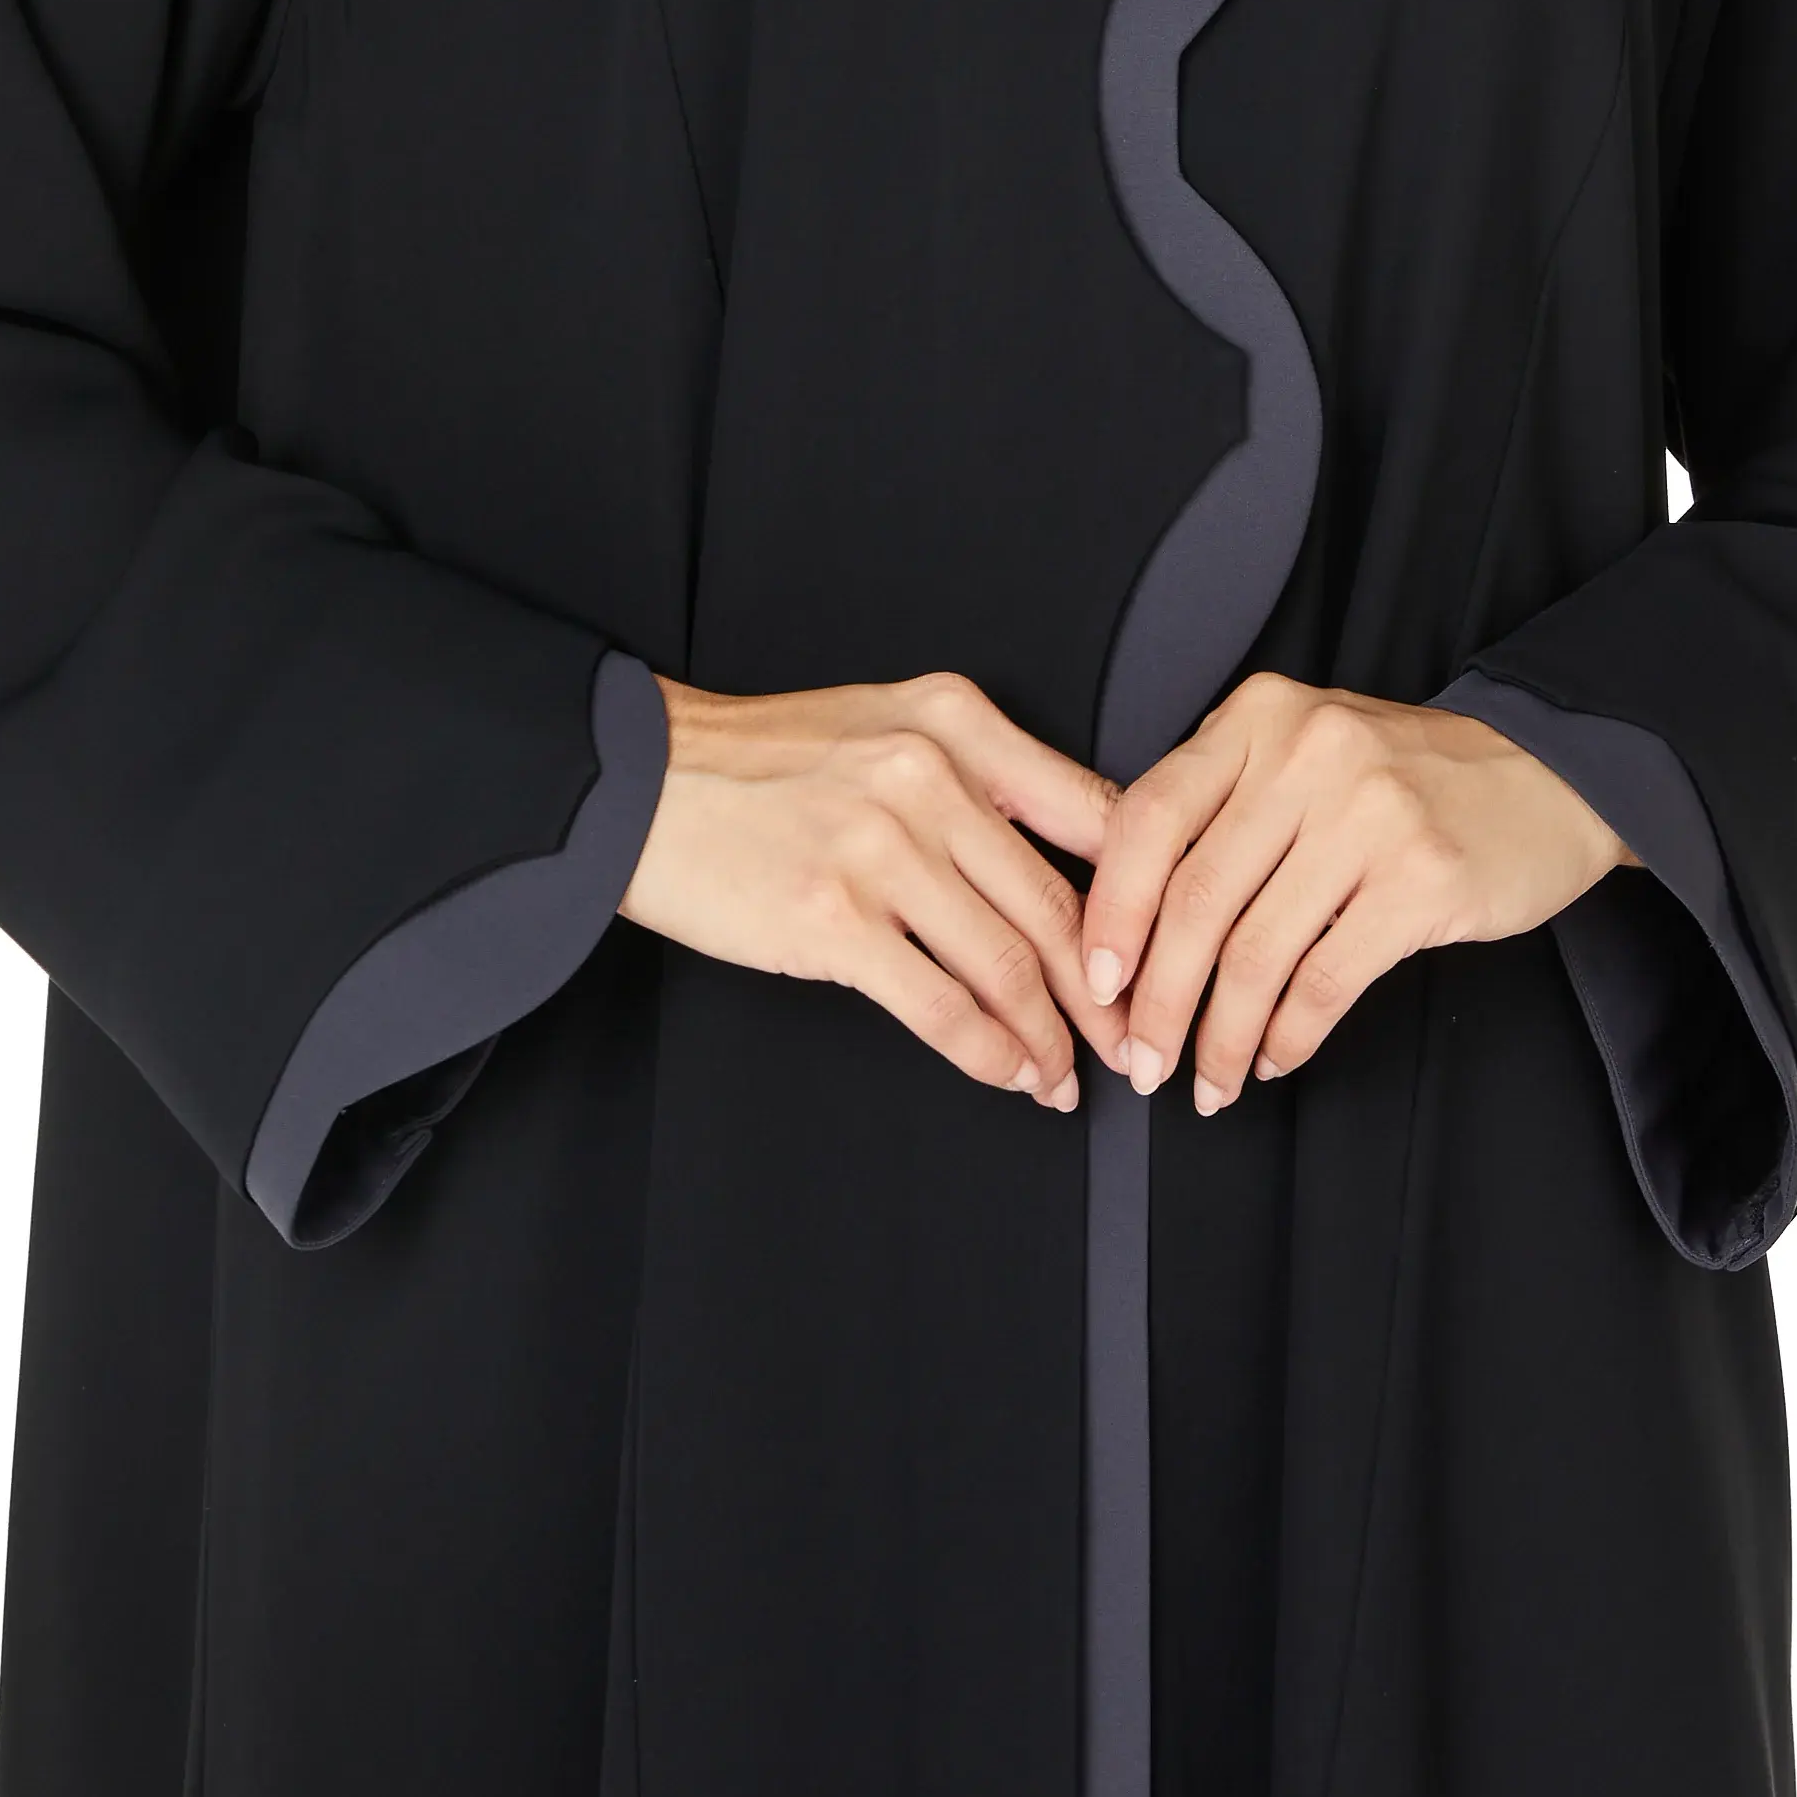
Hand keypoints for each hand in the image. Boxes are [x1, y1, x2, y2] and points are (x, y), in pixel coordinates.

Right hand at [618, 669, 1125, 1107]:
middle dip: (1106, 993)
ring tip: (1065, 1074)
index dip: (1141, 901)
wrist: (639, 781)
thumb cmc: (759, 760)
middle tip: (1128, 1039)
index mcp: (956, 722)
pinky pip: (941, 1006)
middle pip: (1058, 906)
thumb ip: (977, 773)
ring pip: (1008, 965)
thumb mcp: (884, 723)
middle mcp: (929, 778)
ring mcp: (881, 850)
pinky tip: (1009, 1074)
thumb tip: (1068, 857)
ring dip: (1051, 1038)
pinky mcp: (833, 919)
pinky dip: (990, 1053)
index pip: (1091, 815)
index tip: (1158, 952)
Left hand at [1078, 676, 1633, 1113]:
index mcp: (1259, 718)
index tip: (1096, 981)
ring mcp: (1369, 814)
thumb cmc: (1408, 779)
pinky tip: (1274, 1059)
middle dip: (1157, 998)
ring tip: (1208, 1080)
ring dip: (1221, 1034)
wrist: (1553, 776)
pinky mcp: (1423, 879)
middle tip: (1142, 1059)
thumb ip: (1222, 806)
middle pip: (1195, 898)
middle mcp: (1307, 755)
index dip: (1111, 912)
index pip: (1148, 819)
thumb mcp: (1303, 753)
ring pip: (1257, 951)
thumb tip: (1123, 923)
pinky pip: (1325, 980)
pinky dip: (1289, 1035)